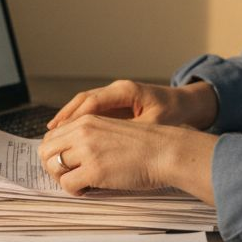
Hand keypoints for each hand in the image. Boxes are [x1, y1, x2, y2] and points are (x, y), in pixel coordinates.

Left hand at [37, 114, 215, 202]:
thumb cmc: (145, 145)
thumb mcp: (111, 129)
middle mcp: (83, 132)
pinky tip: (88, 189)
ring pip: (53, 168)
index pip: (52, 137)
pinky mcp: (95, 170)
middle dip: (52, 167)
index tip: (64, 164)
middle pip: (45, 151)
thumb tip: (68, 155)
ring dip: (63, 179)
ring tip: (80, 183)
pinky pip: (68, 184)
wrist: (165, 151)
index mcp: (86, 120)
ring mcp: (87, 151)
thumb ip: (89, 136)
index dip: (54, 153)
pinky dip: (74, 190)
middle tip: (69, 176)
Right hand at [46, 79, 217, 129]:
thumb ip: (131, 135)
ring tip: (53, 135)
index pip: (93, 101)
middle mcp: (118, 90)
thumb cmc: (176, 115)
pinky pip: (93, 112)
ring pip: (86, 105)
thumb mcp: (154, 126)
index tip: (60, 129)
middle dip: (65, 117)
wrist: (191, 107)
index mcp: (126, 91)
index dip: (75, 116)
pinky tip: (72, 136)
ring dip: (69, 120)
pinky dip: (80, 122)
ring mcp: (117, 97)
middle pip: (84, 101)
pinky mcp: (118, 105)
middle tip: (50, 134)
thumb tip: (108, 151)